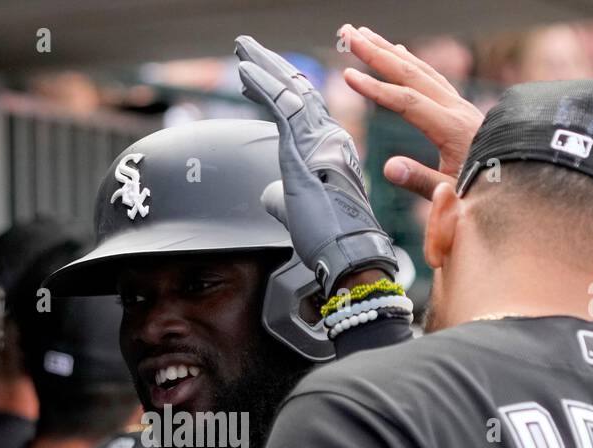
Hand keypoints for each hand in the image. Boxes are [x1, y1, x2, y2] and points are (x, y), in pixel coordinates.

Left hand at [235, 35, 395, 295]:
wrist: (349, 255)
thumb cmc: (330, 239)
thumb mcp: (298, 212)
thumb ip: (282, 198)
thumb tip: (268, 195)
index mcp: (330, 149)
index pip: (302, 108)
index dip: (280, 87)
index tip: (257, 75)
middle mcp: (329, 137)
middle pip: (297, 91)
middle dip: (271, 66)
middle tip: (248, 47)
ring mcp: (319, 141)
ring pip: (290, 92)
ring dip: (263, 68)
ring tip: (243, 50)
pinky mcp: (306, 150)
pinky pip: (282, 108)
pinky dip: (262, 86)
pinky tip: (245, 72)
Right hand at [340, 25, 482, 200]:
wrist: (519, 182)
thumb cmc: (485, 191)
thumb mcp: (452, 192)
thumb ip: (420, 180)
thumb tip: (390, 168)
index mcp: (452, 128)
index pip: (407, 101)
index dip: (376, 88)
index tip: (348, 76)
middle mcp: (456, 109)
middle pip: (411, 73)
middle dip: (377, 53)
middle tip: (349, 34)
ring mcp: (459, 105)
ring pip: (420, 70)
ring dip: (389, 51)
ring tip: (364, 36)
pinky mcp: (460, 108)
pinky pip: (431, 77)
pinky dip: (410, 61)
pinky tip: (398, 52)